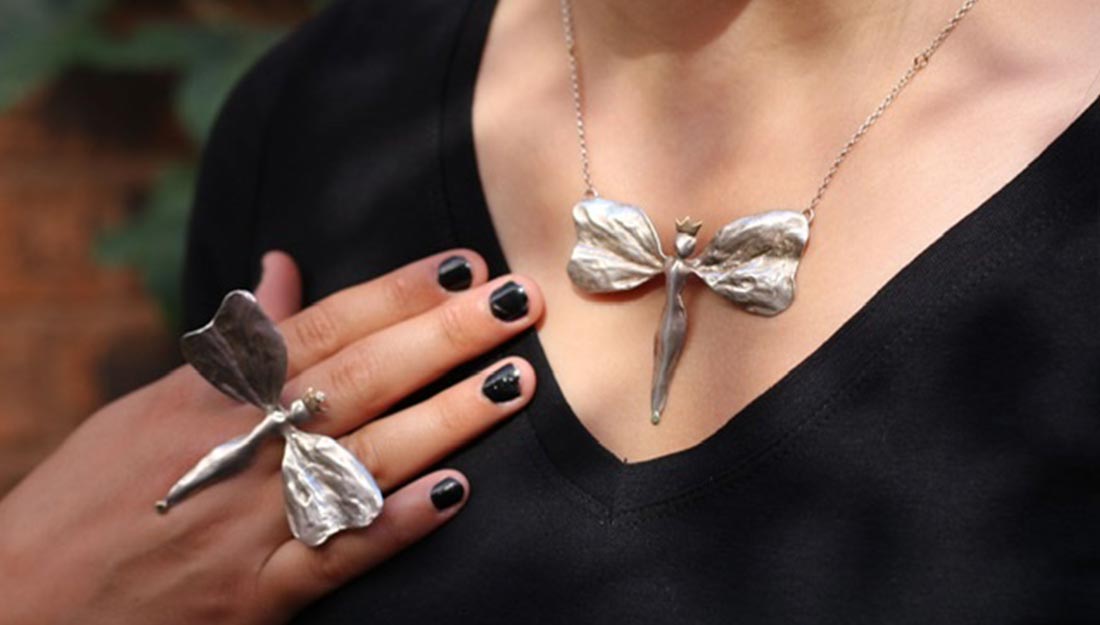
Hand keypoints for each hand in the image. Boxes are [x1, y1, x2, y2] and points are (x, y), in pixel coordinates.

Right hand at [0, 250, 541, 623]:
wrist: (22, 605)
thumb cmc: (91, 497)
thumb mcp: (150, 404)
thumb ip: (231, 344)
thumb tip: (282, 269)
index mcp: (208, 396)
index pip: (320, 328)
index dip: (396, 295)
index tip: (463, 266)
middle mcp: (235, 449)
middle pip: (357, 380)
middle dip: (443, 337)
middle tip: (519, 303)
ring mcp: (248, 524)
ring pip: (363, 458)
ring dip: (445, 417)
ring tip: (513, 380)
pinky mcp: (253, 597)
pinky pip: (333, 554)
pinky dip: (392, 522)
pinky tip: (453, 494)